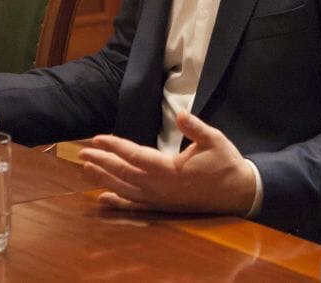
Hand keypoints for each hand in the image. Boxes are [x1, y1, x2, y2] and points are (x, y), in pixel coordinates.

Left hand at [78, 111, 255, 214]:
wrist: (238, 193)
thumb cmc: (226, 163)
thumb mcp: (215, 140)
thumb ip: (196, 128)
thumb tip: (182, 114)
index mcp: (171, 170)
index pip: (136, 156)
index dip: (115, 147)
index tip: (98, 138)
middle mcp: (161, 187)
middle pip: (124, 173)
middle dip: (102, 162)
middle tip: (82, 152)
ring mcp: (160, 199)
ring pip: (125, 190)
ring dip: (104, 179)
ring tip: (86, 169)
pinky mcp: (163, 207)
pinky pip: (135, 206)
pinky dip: (117, 202)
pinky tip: (102, 199)